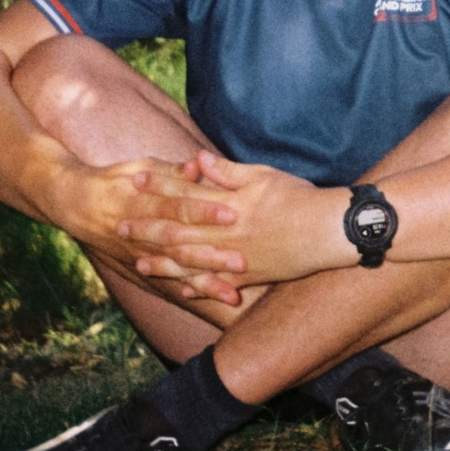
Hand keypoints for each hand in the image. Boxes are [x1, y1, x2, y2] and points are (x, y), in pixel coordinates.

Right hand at [38, 156, 247, 303]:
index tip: (232, 213)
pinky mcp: (139, 266)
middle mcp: (142, 232)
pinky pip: (165, 281)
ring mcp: (139, 253)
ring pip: (175, 271)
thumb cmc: (115, 180)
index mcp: (144, 202)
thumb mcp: (141, 167)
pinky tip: (207, 300)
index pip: (178, 207)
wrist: (75, 205)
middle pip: (181, 245)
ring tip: (232, 293)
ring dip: (204, 282)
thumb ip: (172, 171)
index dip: (204, 211)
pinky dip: (185, 290)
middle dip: (210, 255)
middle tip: (242, 261)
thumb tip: (199, 164)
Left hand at [115, 151, 347, 289]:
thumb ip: (228, 171)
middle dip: (148, 228)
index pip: (185, 192)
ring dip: (163, 262)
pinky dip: (198, 287)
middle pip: (178, 231)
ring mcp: (235, 257)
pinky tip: (181, 290)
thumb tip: (197, 159)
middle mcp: (225, 233)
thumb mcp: (263, 175)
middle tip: (121, 227)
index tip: (134, 180)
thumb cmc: (299, 197)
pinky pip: (217, 284)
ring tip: (139, 263)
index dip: (159, 185)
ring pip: (191, 262)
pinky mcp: (250, 275)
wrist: (328, 231)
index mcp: (227, 204)